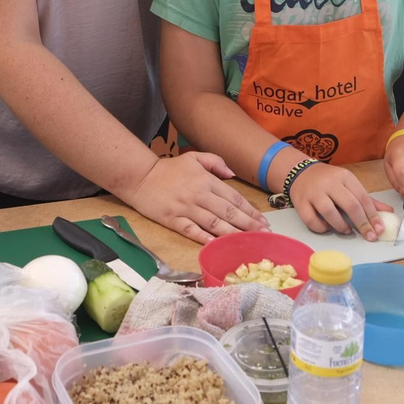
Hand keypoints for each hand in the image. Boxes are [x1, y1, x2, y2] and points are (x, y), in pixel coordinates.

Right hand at [120, 152, 268, 243]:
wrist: (140, 177)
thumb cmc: (168, 168)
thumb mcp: (193, 157)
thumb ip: (215, 162)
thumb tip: (231, 174)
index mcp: (206, 180)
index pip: (233, 197)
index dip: (250, 210)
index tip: (263, 220)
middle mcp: (199, 195)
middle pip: (228, 212)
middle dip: (248, 224)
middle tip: (264, 235)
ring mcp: (186, 208)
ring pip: (214, 223)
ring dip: (233, 233)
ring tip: (248, 242)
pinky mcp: (173, 220)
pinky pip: (192, 231)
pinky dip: (206, 238)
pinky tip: (218, 245)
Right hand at [287, 163, 391, 239]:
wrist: (300, 172)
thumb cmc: (329, 181)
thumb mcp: (349, 184)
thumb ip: (367, 199)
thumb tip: (389, 212)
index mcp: (345, 177)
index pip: (363, 198)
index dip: (373, 215)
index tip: (379, 229)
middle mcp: (329, 183)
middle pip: (349, 205)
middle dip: (362, 223)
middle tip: (369, 236)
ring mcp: (313, 192)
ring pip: (329, 211)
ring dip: (341, 225)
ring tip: (347, 231)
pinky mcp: (300, 202)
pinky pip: (310, 219)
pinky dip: (321, 227)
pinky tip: (327, 228)